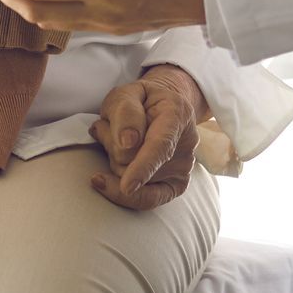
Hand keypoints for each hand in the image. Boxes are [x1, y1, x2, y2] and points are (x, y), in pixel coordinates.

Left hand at [88, 65, 203, 209]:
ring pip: (135, 180)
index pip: (161, 144)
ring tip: (119, 140)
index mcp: (177, 113)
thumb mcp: (125, 93)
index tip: (127, 186)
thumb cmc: (139, 101)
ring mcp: (184, 167)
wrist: (158, 108)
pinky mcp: (176, 185)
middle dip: (112, 146)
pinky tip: (105, 183)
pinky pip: (147, 200)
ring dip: (115, 162)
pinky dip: (121, 192)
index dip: (143, 166)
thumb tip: (128, 142)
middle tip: (110, 127)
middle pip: (135, 161)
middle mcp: (187, 143)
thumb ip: (125, 111)